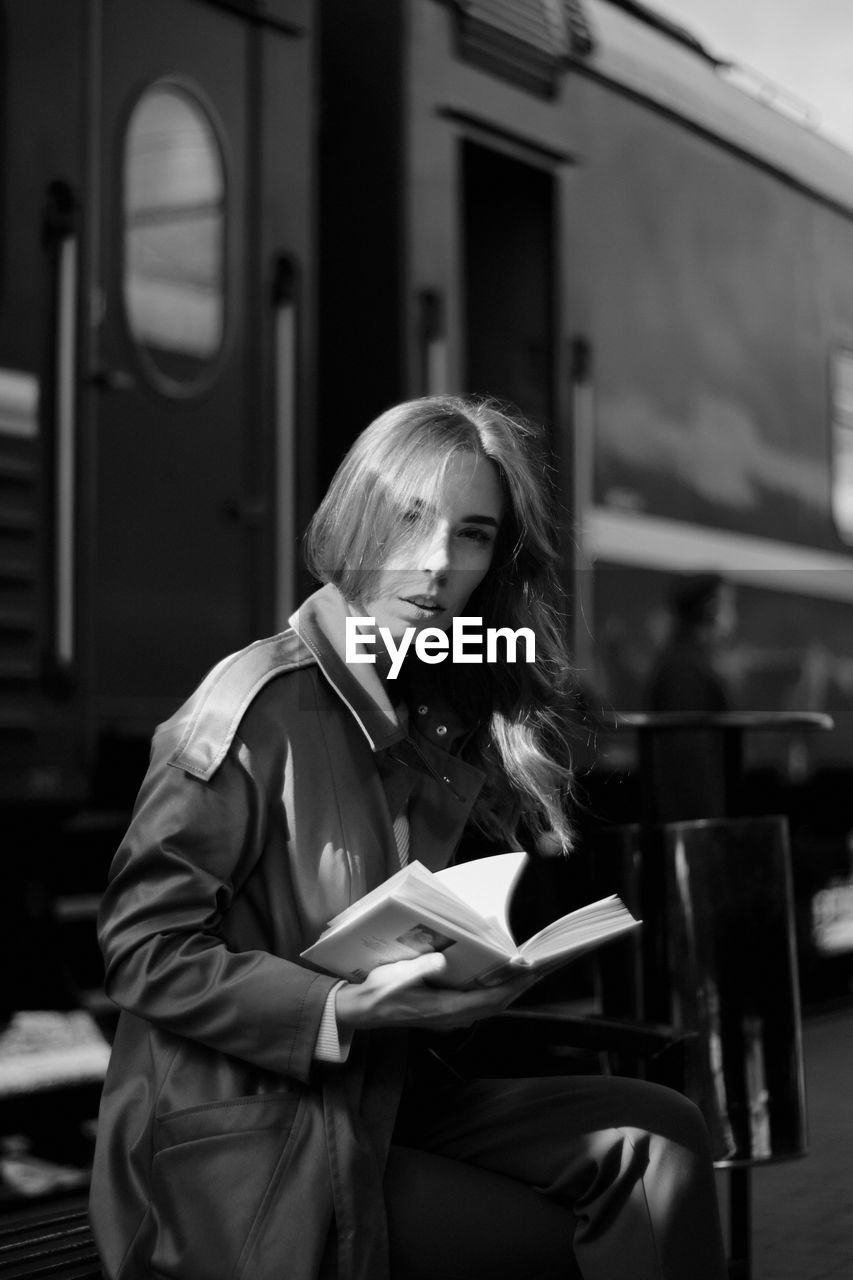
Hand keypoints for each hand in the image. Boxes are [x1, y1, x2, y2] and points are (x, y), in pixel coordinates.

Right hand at [334, 952, 537, 1031]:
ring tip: (530, 971)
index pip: (490, 1000)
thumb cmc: (379, 992)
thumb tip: (443, 959)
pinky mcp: (447, 1013)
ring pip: (491, 1005)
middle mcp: (453, 1017)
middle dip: (522, 986)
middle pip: (498, 1003)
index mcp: (446, 1009)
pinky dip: (496, 991)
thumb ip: (421, 968)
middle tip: (544, 967)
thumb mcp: (396, 977)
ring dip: (512, 989)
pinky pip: (480, 1003)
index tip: (533, 971)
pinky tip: (501, 978)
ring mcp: (451, 1017)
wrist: (364, 1012)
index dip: (514, 986)